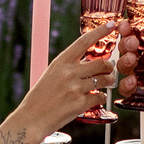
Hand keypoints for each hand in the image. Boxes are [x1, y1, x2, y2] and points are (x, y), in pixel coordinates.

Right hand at [19, 20, 119, 134]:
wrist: (32, 118)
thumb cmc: (41, 97)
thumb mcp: (52, 74)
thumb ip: (70, 66)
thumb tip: (90, 62)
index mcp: (61, 62)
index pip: (84, 41)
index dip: (100, 32)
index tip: (112, 24)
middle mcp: (69, 72)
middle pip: (102, 63)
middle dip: (109, 68)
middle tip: (108, 71)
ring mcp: (75, 88)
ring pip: (104, 80)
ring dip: (107, 83)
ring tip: (102, 85)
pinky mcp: (80, 103)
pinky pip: (100, 97)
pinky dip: (100, 98)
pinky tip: (93, 100)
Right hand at [121, 27, 143, 107]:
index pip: (139, 29)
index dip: (129, 27)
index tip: (126, 27)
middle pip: (128, 46)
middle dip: (126, 44)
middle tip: (133, 44)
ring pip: (125, 66)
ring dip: (124, 63)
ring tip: (132, 61)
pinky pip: (131, 88)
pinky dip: (126, 86)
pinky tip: (132, 82)